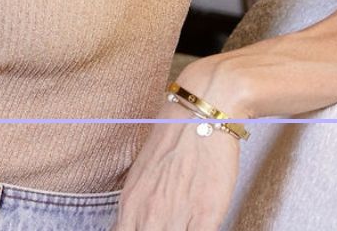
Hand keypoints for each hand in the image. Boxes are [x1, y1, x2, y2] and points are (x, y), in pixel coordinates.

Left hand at [111, 98, 239, 230]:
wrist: (198, 116)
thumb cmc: (171, 142)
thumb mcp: (140, 177)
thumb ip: (136, 208)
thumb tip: (133, 226)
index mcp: (130, 204)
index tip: (147, 228)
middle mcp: (148, 214)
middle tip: (168, 225)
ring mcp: (176, 216)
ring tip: (184, 223)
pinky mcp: (206, 214)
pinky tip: (201, 226)